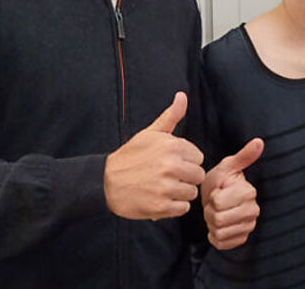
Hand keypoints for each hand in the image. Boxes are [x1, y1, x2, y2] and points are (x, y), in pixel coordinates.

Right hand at [104, 92, 204, 219]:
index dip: (186, 161)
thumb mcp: (150, 133)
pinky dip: (173, 207)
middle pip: (198, 176)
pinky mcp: (161, 207)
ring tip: (162, 187)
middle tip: (167, 176)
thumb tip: (182, 96)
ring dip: (180, 193)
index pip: (198, 158)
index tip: (170, 162)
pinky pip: (183, 209)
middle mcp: (171, 166)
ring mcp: (166, 187)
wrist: (105, 182)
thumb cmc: (131, 157)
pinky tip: (160, 199)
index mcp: (173, 146)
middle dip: (185, 177)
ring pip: (191, 193)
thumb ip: (171, 116)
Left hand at [202, 138, 263, 249]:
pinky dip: (214, 235)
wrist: (218, 199)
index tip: (217, 191)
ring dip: (211, 223)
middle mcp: (253, 211)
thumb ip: (243, 156)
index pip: (218, 202)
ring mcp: (248, 226)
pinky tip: (218, 225)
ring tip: (216, 212)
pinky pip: (220, 243)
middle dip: (210, 211)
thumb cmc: (221, 181)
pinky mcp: (242, 239)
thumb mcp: (228, 167)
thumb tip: (260, 141)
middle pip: (218, 219)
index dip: (212, 198)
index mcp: (250, 192)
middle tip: (214, 203)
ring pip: (218, 231)